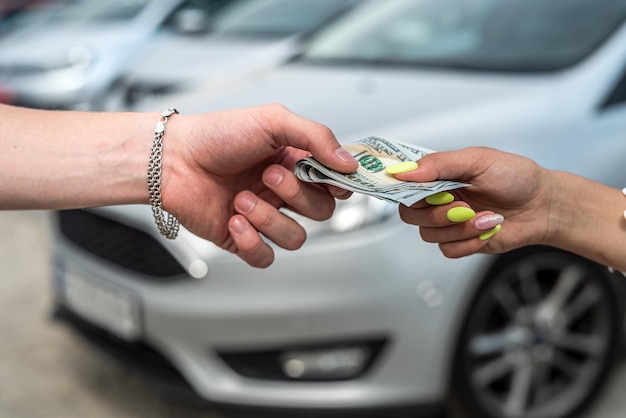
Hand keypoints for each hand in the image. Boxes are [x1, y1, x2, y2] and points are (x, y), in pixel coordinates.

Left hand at [162, 104, 357, 267]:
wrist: (170, 159)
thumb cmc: (215, 135)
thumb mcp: (272, 120)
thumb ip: (316, 136)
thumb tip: (349, 162)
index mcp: (294, 162)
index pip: (334, 182)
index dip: (340, 185)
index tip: (336, 181)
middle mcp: (282, 191)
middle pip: (321, 211)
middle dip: (296, 196)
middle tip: (269, 176)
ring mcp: (264, 216)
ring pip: (296, 237)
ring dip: (269, 218)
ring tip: (241, 199)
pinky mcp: (242, 238)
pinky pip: (266, 257)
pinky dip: (252, 242)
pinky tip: (234, 220)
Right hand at [393, 147, 552, 257]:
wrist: (544, 205)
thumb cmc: (516, 177)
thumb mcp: (477, 160)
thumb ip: (439, 164)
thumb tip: (405, 170)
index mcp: (438, 176)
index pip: (404, 184)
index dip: (401, 189)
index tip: (412, 192)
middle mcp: (438, 199)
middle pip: (410, 214)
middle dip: (436, 213)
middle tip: (462, 207)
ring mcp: (448, 222)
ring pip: (428, 234)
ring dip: (458, 228)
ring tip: (485, 217)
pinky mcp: (461, 242)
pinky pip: (447, 249)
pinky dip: (468, 242)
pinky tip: (487, 230)